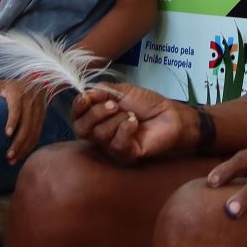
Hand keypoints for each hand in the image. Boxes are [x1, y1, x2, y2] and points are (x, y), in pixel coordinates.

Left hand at [0, 77, 51, 164]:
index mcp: (18, 95)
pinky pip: (38, 135)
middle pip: (26, 126)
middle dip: (18, 143)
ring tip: (13, 160)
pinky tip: (22, 156)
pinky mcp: (42, 119)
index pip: (17, 109)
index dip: (13, 121)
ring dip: (24, 148)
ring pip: (33, 133)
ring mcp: (38, 112)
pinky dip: (30, 147)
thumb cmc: (13, 86)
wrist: (38, 82)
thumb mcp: (0, 83)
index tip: (7, 134)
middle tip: (8, 156)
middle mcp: (30, 104)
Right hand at [70, 83, 188, 162]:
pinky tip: (135, 122)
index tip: (88, 96)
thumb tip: (85, 93)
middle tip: (114, 104)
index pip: (76, 116)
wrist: (171, 115)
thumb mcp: (123, 91)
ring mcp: (112, 147)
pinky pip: (117, 144)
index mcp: (96, 118)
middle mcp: (100, 134)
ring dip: (116, 119)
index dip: (78, 106)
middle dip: (95, 113)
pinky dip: (125, 128)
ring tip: (132, 114)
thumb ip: (102, 91)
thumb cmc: (147, 104)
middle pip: (81, 129)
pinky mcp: (126, 155)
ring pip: (100, 134)